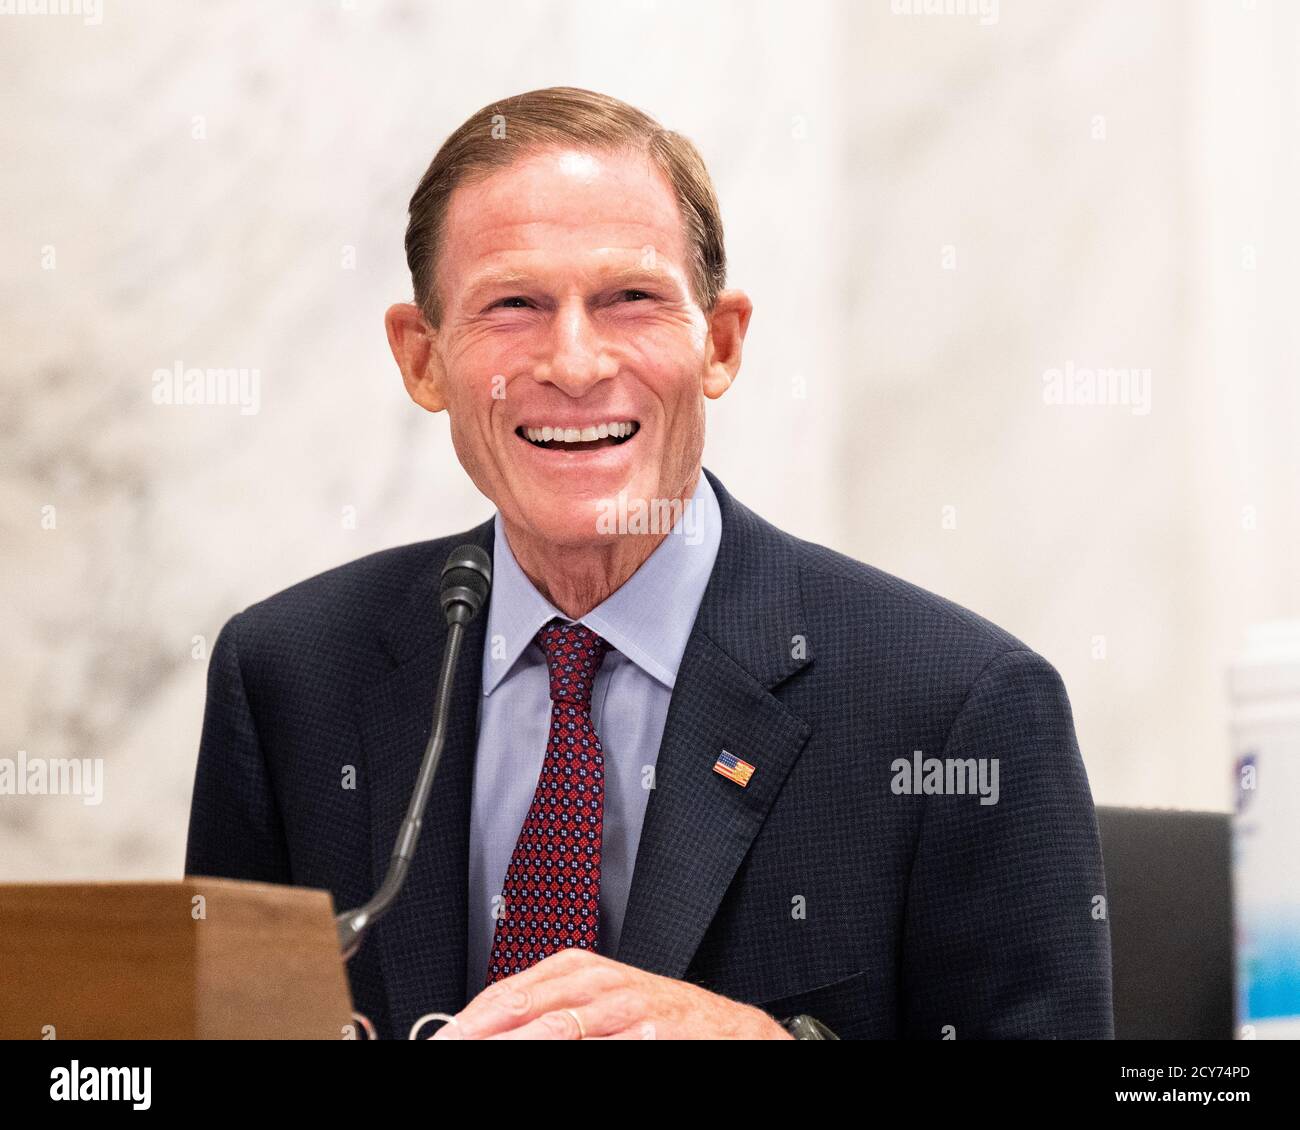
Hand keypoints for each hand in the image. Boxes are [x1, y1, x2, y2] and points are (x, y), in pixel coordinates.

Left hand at [433, 950, 792, 1039]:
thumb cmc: (647, 1016)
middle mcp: (596, 980)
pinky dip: (585, 1047)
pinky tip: (561, 1052)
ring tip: (491, 1050)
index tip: (442, 1039)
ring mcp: (625, 1002)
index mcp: (573, 969)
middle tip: (452, 1045)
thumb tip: (486, 1032)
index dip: (470, 1019)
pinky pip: (609, 1039)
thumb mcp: (593, 1005)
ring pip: (562, 1021)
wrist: (720, 1026)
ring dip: (524, 1039)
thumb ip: (545, 1015)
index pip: (506, 992)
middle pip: (526, 1003)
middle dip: (483, 1030)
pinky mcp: (652, 1027)